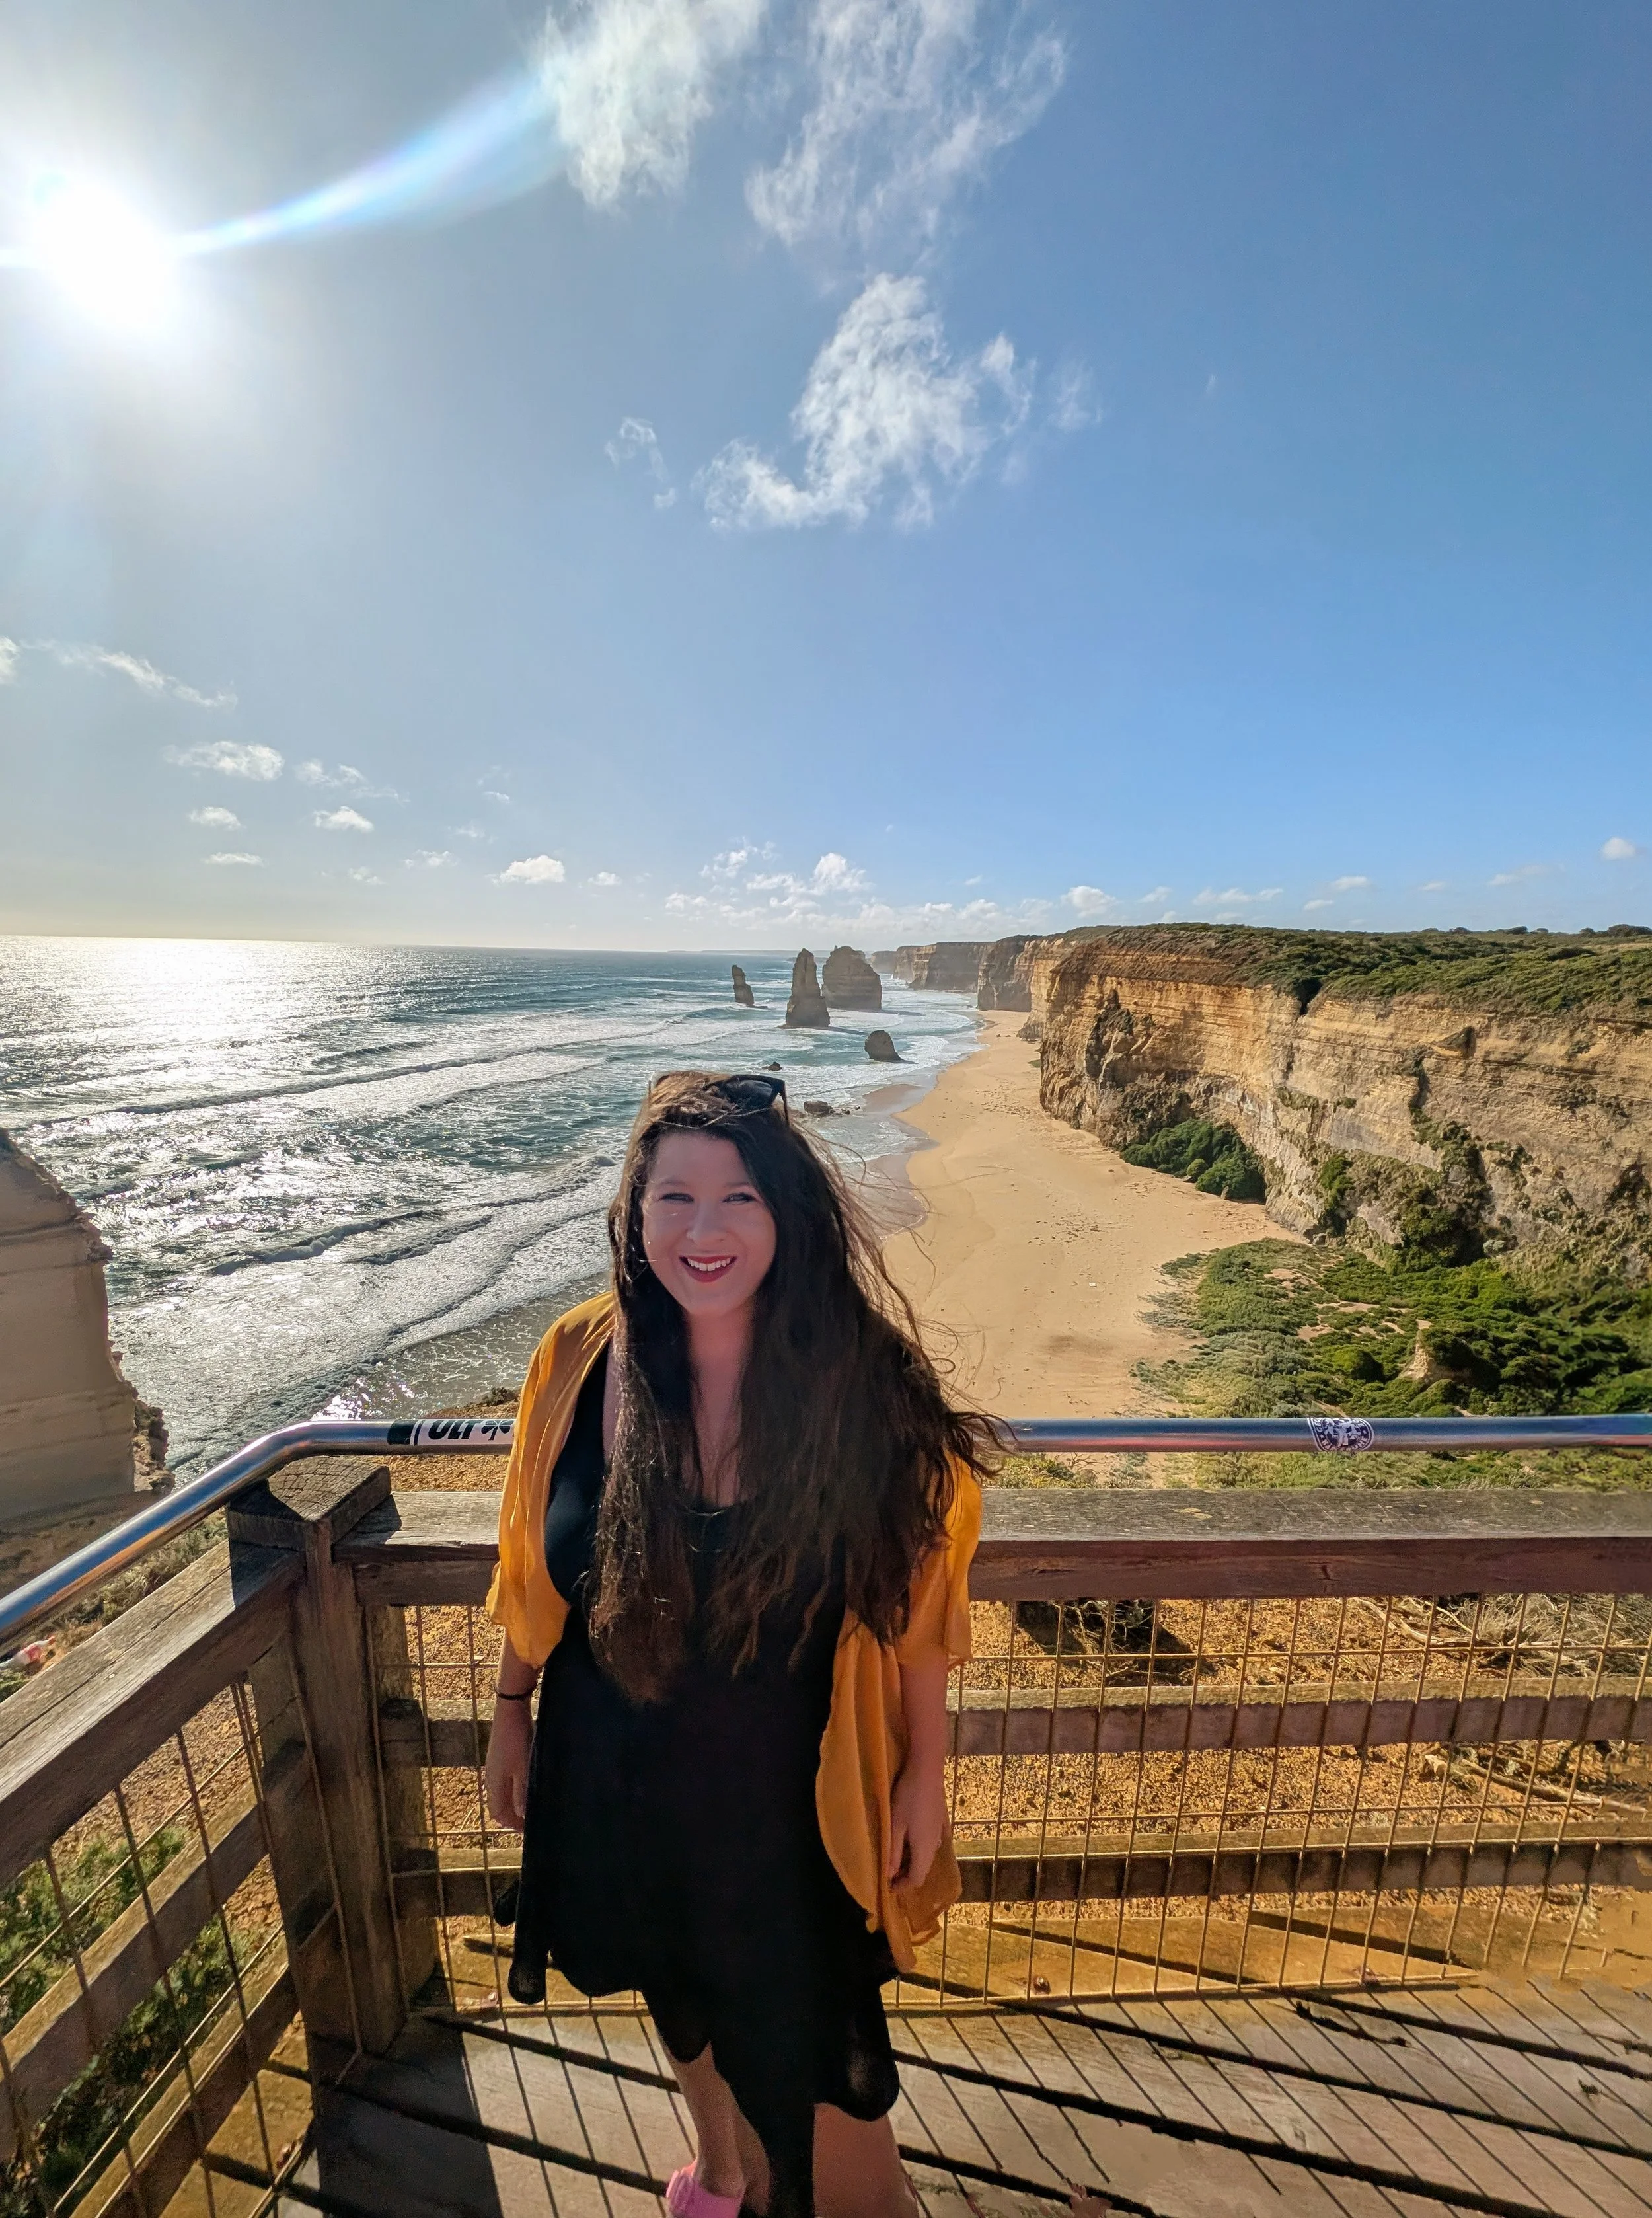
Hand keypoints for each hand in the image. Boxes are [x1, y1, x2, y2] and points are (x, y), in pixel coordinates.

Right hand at [485, 1696, 532, 1830]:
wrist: (510, 1708)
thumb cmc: (517, 1739)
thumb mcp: (523, 1768)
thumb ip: (521, 1793)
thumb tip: (520, 1815)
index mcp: (495, 1784)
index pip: (499, 1814)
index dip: (513, 1825)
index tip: (530, 1830)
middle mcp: (491, 1778)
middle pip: (499, 1805)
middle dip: (513, 1816)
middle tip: (532, 1819)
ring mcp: (494, 1766)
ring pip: (501, 1793)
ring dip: (514, 1802)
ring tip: (531, 1804)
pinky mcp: (499, 1757)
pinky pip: (504, 1781)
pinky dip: (513, 1789)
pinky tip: (526, 1783)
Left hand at [887, 1757, 947, 1894]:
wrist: (927, 1769)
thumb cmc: (907, 1797)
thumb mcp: (895, 1825)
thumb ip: (892, 1851)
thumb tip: (889, 1875)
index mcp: (924, 1849)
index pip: (916, 1878)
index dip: (903, 1887)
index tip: (888, 1887)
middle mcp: (935, 1844)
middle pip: (923, 1869)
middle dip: (907, 1876)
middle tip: (889, 1874)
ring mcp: (940, 1832)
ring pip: (927, 1856)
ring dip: (913, 1862)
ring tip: (896, 1858)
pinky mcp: (940, 1820)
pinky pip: (931, 1843)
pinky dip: (920, 1849)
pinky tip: (911, 1840)